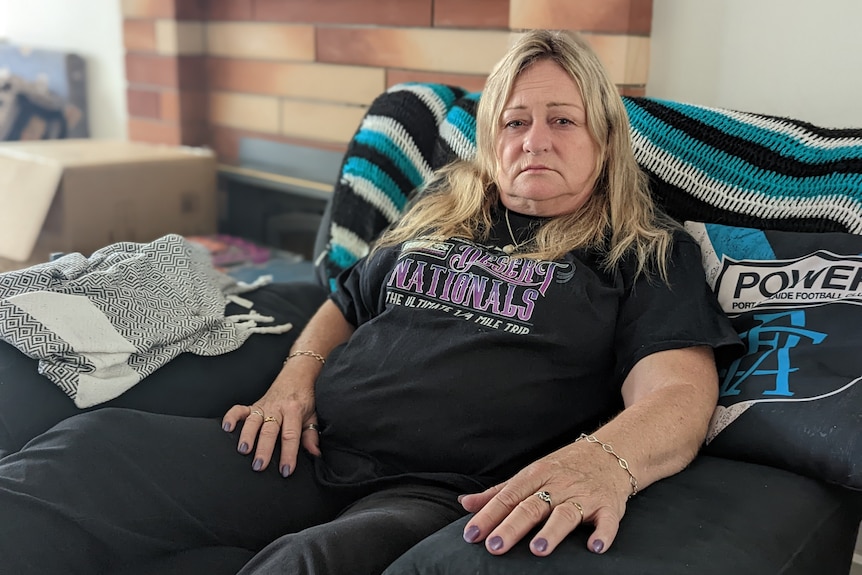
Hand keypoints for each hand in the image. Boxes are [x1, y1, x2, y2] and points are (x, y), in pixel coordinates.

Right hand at [222, 375, 320, 477]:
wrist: (297, 377)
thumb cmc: (304, 399)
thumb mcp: (313, 416)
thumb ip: (312, 436)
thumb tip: (315, 454)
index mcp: (294, 411)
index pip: (291, 435)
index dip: (288, 454)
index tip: (285, 470)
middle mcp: (277, 409)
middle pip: (269, 430)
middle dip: (264, 449)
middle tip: (259, 465)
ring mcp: (263, 406)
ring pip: (253, 421)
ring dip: (247, 435)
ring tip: (243, 450)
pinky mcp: (253, 405)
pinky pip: (239, 409)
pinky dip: (231, 417)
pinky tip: (226, 428)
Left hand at [459, 440, 629, 555]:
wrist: (611, 453)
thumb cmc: (564, 468)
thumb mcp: (530, 474)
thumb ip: (499, 493)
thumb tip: (466, 504)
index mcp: (535, 475)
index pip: (507, 497)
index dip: (488, 516)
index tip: (472, 535)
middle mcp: (558, 484)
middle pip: (531, 506)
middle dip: (512, 526)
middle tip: (495, 546)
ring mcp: (584, 495)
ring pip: (566, 513)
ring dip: (552, 531)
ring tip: (538, 550)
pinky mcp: (608, 505)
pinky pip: (607, 520)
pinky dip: (603, 533)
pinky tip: (595, 548)